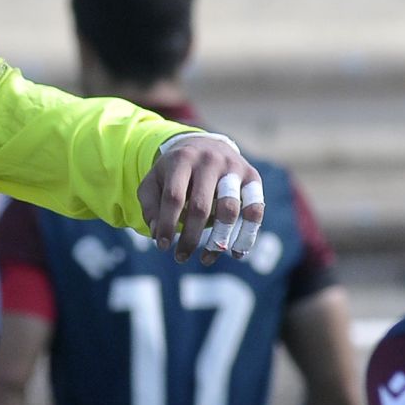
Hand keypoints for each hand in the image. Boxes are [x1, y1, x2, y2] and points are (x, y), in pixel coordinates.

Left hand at [139, 133, 265, 264]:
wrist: (206, 145)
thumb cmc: (176, 171)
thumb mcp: (154, 180)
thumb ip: (150, 205)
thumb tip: (157, 233)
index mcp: (183, 159)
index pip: (174, 197)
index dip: (167, 224)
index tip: (162, 246)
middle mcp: (210, 161)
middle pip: (201, 206)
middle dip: (190, 237)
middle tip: (181, 257)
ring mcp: (234, 168)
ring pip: (230, 209)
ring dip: (218, 240)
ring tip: (205, 259)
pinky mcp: (252, 177)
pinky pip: (255, 209)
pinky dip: (247, 234)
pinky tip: (237, 253)